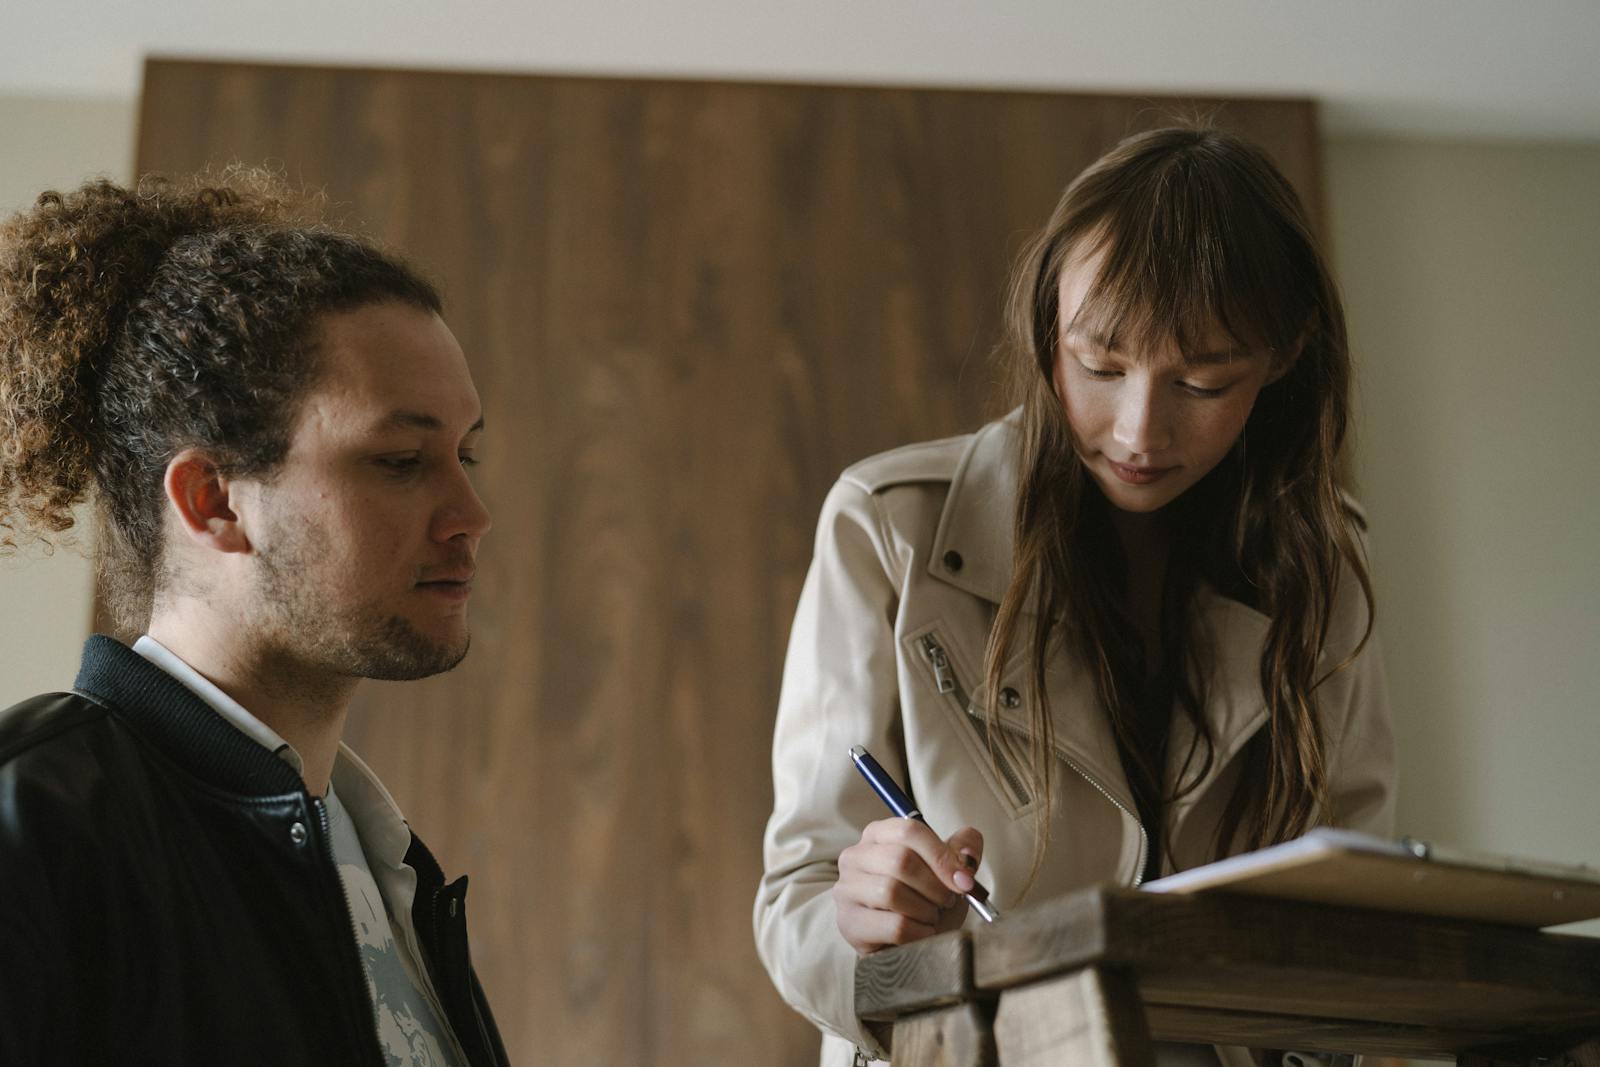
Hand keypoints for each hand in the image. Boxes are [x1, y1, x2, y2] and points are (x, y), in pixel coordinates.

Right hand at [832, 817, 984, 955]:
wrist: (906, 945)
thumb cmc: (924, 902)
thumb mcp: (946, 873)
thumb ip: (961, 854)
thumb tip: (968, 854)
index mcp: (879, 834)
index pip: (909, 831)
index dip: (942, 856)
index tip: (964, 880)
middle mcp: (856, 856)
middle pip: (900, 860)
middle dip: (935, 886)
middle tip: (947, 901)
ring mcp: (847, 889)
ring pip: (892, 892)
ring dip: (925, 910)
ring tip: (931, 917)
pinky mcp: (849, 922)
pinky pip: (893, 925)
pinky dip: (919, 932)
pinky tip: (922, 933)